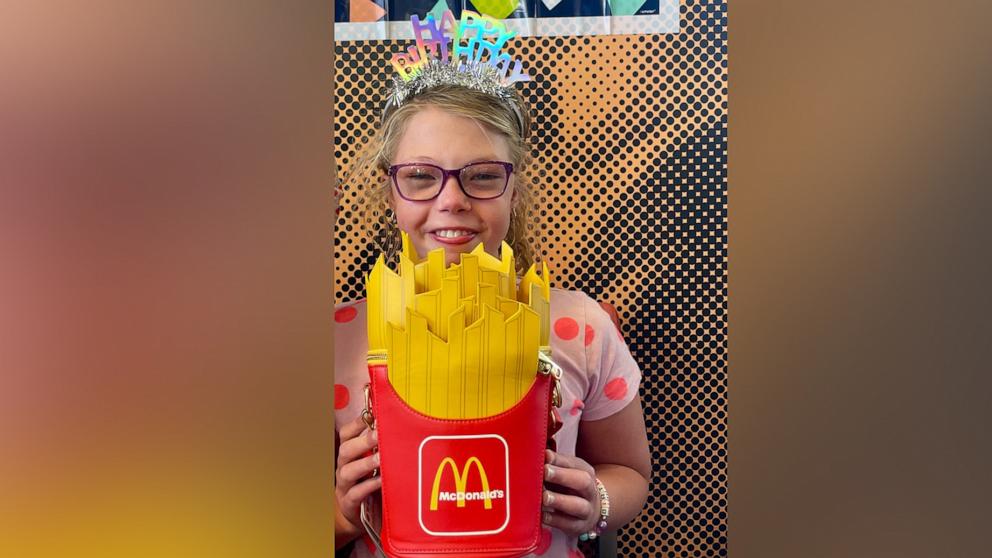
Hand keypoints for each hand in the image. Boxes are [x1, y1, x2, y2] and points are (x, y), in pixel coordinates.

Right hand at [335, 416, 381, 531]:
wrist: (361, 515)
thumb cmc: (371, 482)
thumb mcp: (373, 462)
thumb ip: (381, 445)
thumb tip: (399, 423)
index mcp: (349, 453)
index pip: (346, 434)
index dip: (357, 423)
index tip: (372, 414)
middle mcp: (344, 466)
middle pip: (346, 449)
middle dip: (363, 441)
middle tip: (380, 434)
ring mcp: (344, 486)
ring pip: (348, 471)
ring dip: (365, 463)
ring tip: (381, 458)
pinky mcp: (349, 503)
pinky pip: (356, 494)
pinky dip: (368, 486)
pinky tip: (381, 481)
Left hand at [541, 449, 599, 536]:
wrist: (593, 509)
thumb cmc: (571, 487)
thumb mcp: (567, 473)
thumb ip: (555, 464)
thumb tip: (542, 453)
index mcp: (586, 472)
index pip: (573, 464)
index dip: (558, 460)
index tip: (545, 457)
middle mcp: (590, 491)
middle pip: (582, 482)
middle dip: (563, 476)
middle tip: (545, 473)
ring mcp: (587, 510)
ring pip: (578, 506)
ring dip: (560, 501)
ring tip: (544, 497)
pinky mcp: (580, 527)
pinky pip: (569, 525)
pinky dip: (555, 521)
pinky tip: (543, 516)